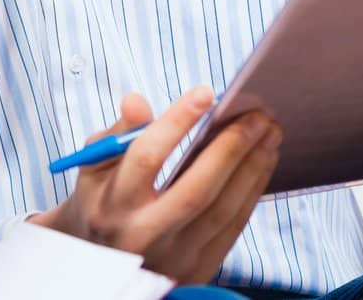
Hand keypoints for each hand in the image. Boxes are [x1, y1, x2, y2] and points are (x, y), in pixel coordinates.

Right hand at [30, 87, 280, 284]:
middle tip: (255, 115)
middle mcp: (142, 234)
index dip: (176, 122)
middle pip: (195, 190)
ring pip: (222, 210)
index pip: (146, 158)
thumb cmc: (102, 200)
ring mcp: (174, 257)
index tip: (205, 93)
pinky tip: (263, 160)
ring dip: (252, 166)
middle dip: (229, 148)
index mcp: (112, 204)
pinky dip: (252, 190)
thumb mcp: (95, 165)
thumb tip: (136, 100)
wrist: (103, 263)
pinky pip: (233, 227)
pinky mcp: (198, 269)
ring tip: (268, 130)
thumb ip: (118, 133)